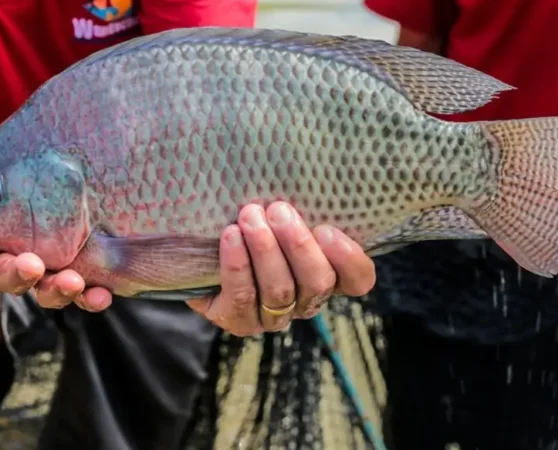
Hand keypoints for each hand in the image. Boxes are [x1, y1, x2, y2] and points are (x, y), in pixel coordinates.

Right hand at [0, 118, 111, 310]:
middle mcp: (7, 266)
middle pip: (7, 279)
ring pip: (44, 292)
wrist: (28, 194)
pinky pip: (80, 293)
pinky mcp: (71, 277)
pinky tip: (102, 294)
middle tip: (31, 265)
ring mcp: (41, 276)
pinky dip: (90, 296)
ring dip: (57, 290)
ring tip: (72, 282)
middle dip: (18, 274)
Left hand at [187, 202, 375, 335]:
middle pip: (318, 283)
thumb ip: (298, 197)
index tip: (327, 228)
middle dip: (298, 246)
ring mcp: (273, 315)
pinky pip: (243, 298)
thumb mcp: (278, 206)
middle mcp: (305, 299)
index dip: (350, 259)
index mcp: (327, 272)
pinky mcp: (238, 320)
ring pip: (281, 291)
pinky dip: (237, 266)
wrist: (198, 247)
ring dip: (266, 251)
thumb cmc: (250, 216)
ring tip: (249, 216)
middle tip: (278, 210)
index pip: (358, 279)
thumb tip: (308, 156)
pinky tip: (230, 237)